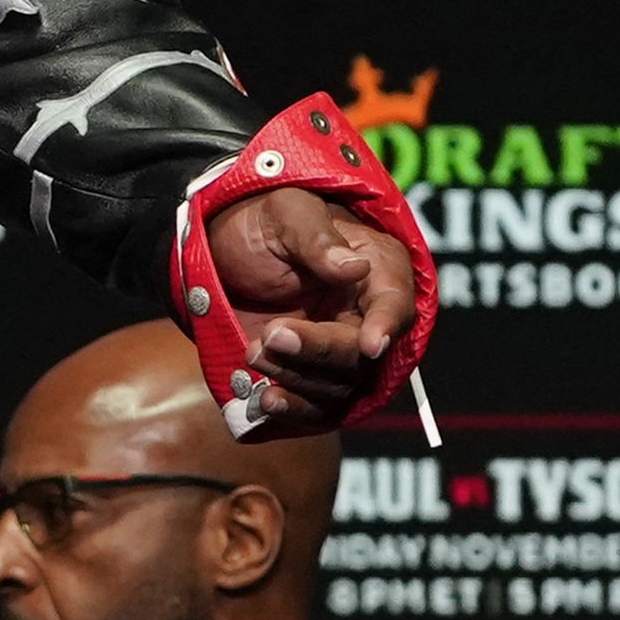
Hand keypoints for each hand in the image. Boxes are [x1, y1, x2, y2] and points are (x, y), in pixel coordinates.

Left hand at [202, 190, 418, 433]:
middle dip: (319, 350)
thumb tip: (353, 267)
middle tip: (272, 335)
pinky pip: (316, 406)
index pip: (396, 303)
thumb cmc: (265, 220)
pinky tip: (265, 402)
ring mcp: (341, 349)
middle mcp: (368, 315)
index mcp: (378, 268)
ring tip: (251, 352)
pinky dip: (294, 409)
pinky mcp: (313, 375)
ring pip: (339, 384)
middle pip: (363, 353)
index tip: (370, 345)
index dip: (386, 326)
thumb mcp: (286, 210)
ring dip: (296, 377)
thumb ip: (315, 236)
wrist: (223, 250)